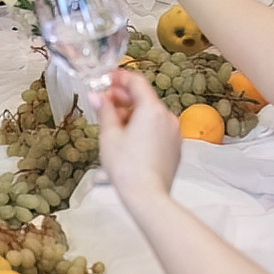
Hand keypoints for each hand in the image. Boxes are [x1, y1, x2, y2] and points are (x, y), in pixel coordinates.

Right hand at [96, 69, 181, 204]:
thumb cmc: (127, 167)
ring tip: (113, 123)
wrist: (147, 195)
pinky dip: (144, 127)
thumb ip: (104, 110)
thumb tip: (97, 96)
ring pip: (151, 115)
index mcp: (152, 109)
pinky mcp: (175, 148)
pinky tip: (129, 138)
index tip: (106, 79)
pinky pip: (158, 129)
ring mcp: (174, 133)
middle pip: (144, 98)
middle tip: (103, 102)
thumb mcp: (109, 135)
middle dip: (123, 98)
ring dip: (132, 113)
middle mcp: (167, 117)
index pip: (136, 82)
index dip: (119, 78)